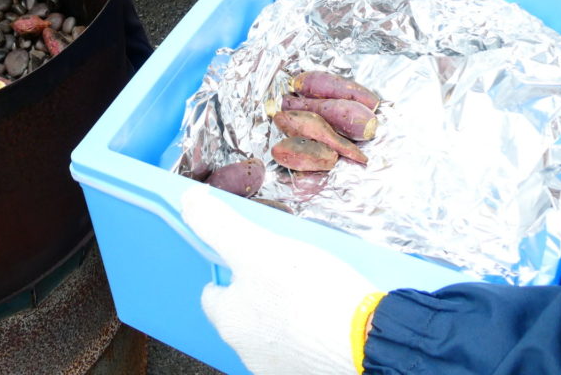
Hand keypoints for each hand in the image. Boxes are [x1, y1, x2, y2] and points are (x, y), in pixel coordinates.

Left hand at [181, 187, 379, 374]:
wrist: (370, 341)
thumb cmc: (310, 295)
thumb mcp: (257, 248)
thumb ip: (219, 225)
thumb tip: (189, 202)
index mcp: (231, 322)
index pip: (213, 295)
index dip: (227, 272)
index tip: (245, 259)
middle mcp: (250, 352)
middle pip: (244, 313)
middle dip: (259, 292)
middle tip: (284, 270)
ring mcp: (283, 366)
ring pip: (274, 331)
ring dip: (286, 312)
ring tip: (311, 288)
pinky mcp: (314, 371)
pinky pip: (304, 343)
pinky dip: (312, 329)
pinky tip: (330, 311)